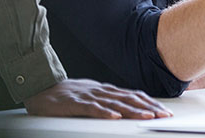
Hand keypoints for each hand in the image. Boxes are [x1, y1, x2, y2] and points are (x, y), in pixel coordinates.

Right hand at [23, 78, 171, 119]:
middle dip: (148, 107)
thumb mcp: (91, 95)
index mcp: (105, 90)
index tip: (164, 111)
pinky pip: (92, 109)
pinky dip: (105, 113)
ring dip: (132, 110)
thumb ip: (107, 100)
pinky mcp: (75, 103)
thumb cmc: (66, 95)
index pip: (132, 95)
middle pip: (128, 98)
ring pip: (114, 103)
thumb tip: (127, 107)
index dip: (149, 103)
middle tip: (163, 115)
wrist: (41, 87)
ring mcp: (88, 96)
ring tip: (147, 116)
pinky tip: (115, 117)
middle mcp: (100, 91)